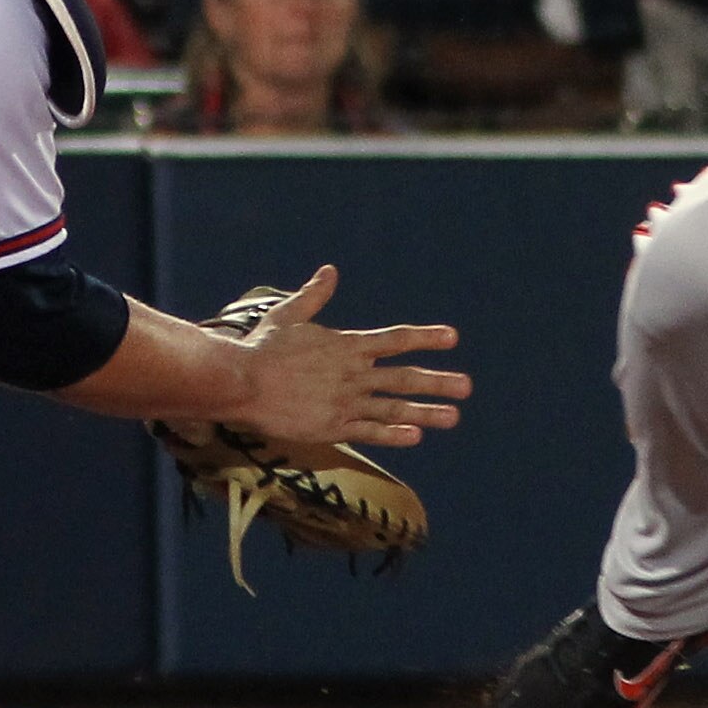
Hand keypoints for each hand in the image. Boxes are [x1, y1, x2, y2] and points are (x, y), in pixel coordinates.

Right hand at [227, 265, 468, 448]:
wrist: (241, 382)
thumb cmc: (261, 348)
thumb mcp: (288, 315)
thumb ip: (313, 296)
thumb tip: (330, 271)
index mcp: (346, 345)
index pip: (395, 339)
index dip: (426, 338)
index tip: (452, 338)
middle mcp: (352, 374)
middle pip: (404, 377)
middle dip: (438, 380)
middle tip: (467, 386)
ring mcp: (345, 402)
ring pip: (394, 408)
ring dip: (427, 411)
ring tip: (454, 416)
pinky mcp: (331, 427)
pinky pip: (369, 432)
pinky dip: (394, 434)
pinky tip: (417, 436)